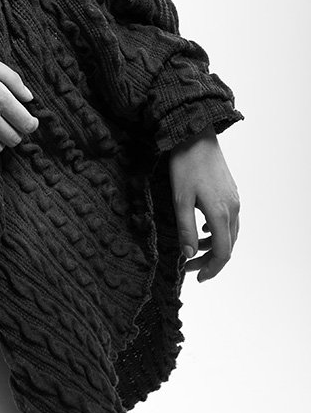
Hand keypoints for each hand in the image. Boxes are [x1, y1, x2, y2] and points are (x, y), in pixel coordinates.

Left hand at [168, 123, 240, 282]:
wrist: (196, 135)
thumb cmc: (186, 165)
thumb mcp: (179, 199)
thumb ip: (185, 229)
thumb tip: (188, 255)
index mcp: (221, 213)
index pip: (222, 252)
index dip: (211, 269)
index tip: (197, 278)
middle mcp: (233, 208)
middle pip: (228, 245)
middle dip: (210, 260)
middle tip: (191, 267)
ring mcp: (234, 199)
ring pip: (229, 232)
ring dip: (213, 245)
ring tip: (193, 248)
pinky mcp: (230, 191)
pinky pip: (229, 219)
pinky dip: (217, 230)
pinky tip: (202, 228)